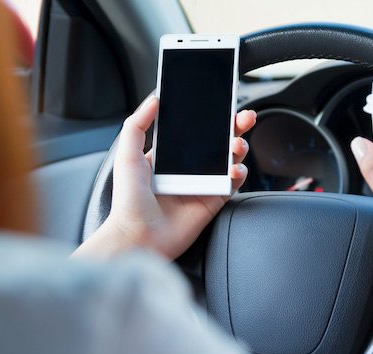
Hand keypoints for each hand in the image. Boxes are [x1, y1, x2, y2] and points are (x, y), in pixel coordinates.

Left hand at [74, 96, 255, 259]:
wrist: (139, 235)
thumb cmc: (129, 200)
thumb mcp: (127, 155)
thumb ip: (137, 125)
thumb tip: (154, 99)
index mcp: (171, 155)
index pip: (196, 130)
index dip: (212, 117)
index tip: (223, 104)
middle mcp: (189, 167)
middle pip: (219, 141)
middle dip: (235, 126)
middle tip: (245, 116)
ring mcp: (203, 183)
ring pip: (230, 159)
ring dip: (239, 147)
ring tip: (237, 144)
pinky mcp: (213, 200)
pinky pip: (233, 183)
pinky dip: (239, 173)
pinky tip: (234, 169)